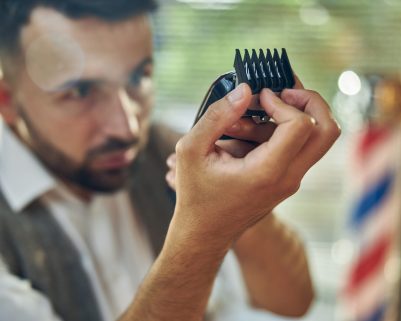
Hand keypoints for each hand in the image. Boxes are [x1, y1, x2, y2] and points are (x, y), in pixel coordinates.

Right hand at [169, 82, 339, 242]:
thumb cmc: (195, 195)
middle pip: (327, 130)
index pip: (302, 125)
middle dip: (310, 102)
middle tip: (284, 91)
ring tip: (248, 118)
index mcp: (267, 172)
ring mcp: (291, 181)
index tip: (259, 96)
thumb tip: (245, 89)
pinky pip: (297, 148)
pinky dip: (280, 132)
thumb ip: (217, 116)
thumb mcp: (192, 150)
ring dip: (288, 117)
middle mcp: (288, 178)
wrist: (205, 234)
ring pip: (315, 138)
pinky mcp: (286, 181)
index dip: (283, 101)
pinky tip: (247, 133)